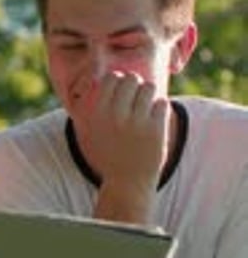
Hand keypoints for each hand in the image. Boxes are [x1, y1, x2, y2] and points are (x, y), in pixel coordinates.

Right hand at [74, 71, 169, 188]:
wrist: (127, 183)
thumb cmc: (111, 152)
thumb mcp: (94, 130)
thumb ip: (98, 103)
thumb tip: (113, 74)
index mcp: (98, 113)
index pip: (112, 78)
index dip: (120, 81)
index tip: (123, 92)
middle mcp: (116, 116)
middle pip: (132, 79)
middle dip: (136, 85)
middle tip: (137, 99)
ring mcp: (137, 122)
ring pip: (149, 87)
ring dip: (149, 95)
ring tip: (146, 108)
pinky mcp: (156, 129)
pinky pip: (162, 103)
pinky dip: (160, 109)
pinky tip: (154, 120)